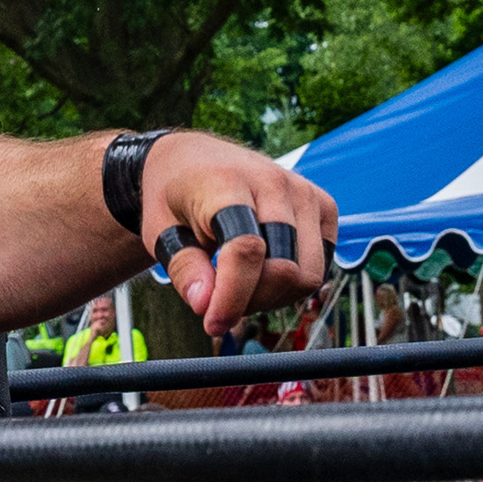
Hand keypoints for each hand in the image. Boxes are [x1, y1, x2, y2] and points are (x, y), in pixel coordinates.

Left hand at [138, 133, 335, 334]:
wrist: (193, 157)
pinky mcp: (323, 205)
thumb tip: (205, 305)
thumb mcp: (159, 230)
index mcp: (226, 181)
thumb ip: (183, 267)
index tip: (212, 324)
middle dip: (250, 301)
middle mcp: (274, 182)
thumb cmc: (174, 196)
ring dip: (274, 297)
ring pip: (308, 274)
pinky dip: (294, 283)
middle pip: (284, 269)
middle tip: (219, 300)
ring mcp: (304, 191)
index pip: (245, 249)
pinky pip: (321, 266)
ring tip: (239, 286)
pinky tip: (263, 273)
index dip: (232, 297)